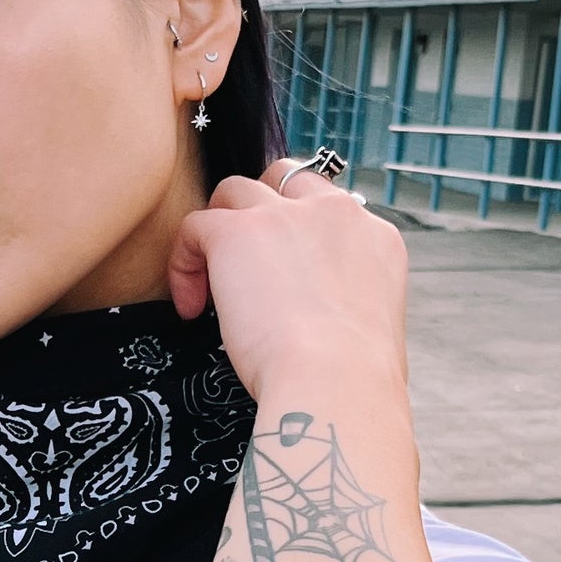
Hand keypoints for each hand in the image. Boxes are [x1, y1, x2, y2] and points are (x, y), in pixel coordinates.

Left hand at [166, 161, 408, 400]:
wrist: (336, 381)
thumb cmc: (356, 380)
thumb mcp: (376, 332)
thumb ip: (352, 309)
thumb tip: (330, 327)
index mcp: (374, 238)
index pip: (330, 211)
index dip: (299, 238)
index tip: (285, 279)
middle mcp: (334, 213)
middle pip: (285, 180)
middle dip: (258, 211)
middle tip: (243, 263)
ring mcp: (284, 216)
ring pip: (234, 191)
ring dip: (219, 230)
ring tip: (212, 285)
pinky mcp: (237, 233)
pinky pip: (195, 226)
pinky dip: (184, 262)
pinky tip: (191, 308)